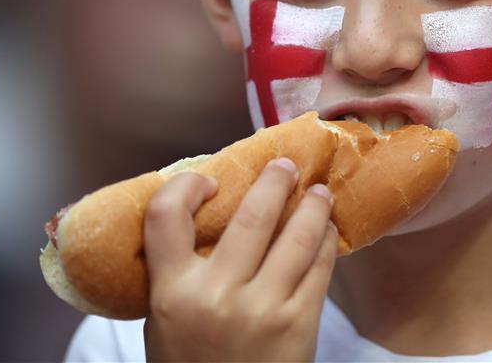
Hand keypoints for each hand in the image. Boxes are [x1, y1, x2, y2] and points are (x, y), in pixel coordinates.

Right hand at [142, 159, 337, 361]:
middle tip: (285, 167)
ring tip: (319, 192)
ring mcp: (263, 308)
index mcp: (172, 293)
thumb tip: (205, 215)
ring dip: (313, 205)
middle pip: (253, 214)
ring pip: (298, 234)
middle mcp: (218, 295)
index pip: (165, 216)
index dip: (185, 186)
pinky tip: (327, 231)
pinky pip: (320, 266)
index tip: (208, 179)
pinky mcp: (299, 324)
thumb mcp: (164, 323)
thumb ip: (178, 274)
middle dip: (275, 180)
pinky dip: (326, 241)